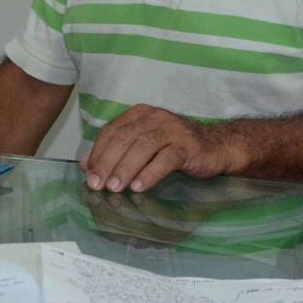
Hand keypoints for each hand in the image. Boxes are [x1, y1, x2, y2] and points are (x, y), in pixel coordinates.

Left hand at [80, 105, 242, 192]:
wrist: (217, 146)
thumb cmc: (176, 148)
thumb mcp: (143, 148)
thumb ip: (116, 153)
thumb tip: (85, 165)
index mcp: (140, 114)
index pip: (112, 131)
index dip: (98, 153)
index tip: (89, 175)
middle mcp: (154, 117)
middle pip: (124, 138)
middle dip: (108, 163)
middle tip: (98, 185)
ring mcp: (172, 129)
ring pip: (143, 147)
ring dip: (126, 168)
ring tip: (115, 188)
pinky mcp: (187, 145)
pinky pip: (166, 158)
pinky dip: (150, 173)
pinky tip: (140, 187)